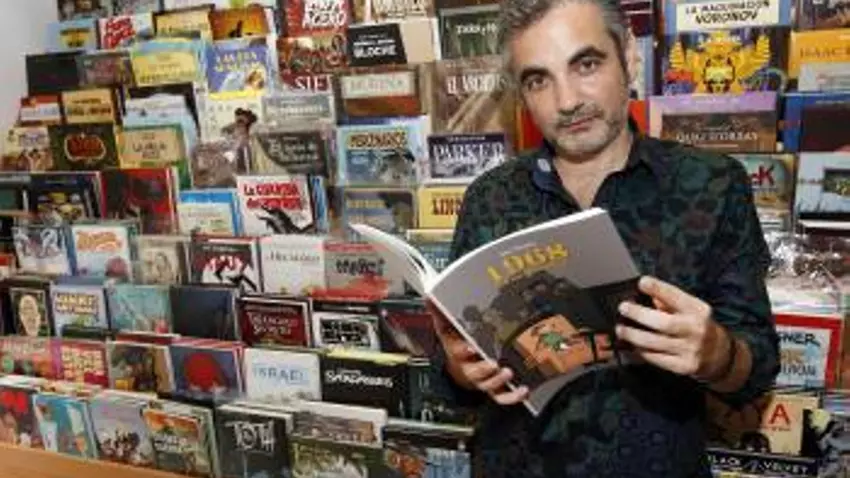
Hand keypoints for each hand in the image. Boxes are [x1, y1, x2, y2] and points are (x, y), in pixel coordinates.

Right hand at [427, 301, 528, 405]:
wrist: (460, 369)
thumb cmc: (457, 347)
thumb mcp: (448, 330)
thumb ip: (441, 314)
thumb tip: (430, 298)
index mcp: (458, 354)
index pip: (457, 352)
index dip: (463, 351)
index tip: (469, 348)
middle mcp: (470, 369)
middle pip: (474, 373)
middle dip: (484, 370)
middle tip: (493, 364)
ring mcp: (483, 380)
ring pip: (488, 386)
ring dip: (498, 381)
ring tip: (508, 372)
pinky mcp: (494, 388)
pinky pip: (502, 397)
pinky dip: (513, 396)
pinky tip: (523, 390)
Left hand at [615, 276, 732, 380]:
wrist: (721, 356)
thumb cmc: (699, 327)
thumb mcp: (692, 310)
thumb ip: (670, 303)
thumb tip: (646, 295)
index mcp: (698, 311)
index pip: (677, 297)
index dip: (659, 289)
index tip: (642, 282)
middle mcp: (696, 330)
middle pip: (663, 323)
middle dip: (639, 315)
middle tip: (623, 308)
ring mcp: (691, 350)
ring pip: (656, 343)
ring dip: (634, 335)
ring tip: (621, 329)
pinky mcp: (684, 366)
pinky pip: (657, 359)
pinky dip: (641, 351)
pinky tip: (632, 346)